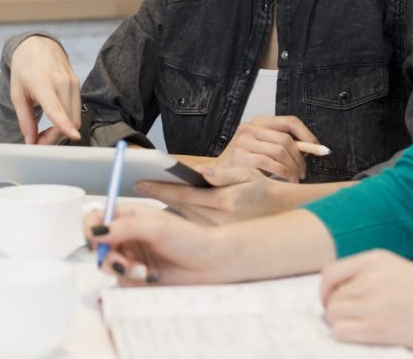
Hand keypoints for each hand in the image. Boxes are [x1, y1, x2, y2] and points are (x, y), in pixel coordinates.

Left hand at [10, 36, 80, 144]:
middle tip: (39, 142)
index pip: (56, 108)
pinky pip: (76, 109)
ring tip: (45, 131)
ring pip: (75, 117)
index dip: (64, 125)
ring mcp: (73, 82)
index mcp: (43, 83)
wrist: (38, 46)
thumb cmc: (25, 68)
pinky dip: (67, 121)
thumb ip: (25, 120)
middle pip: (69, 120)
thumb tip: (31, 142)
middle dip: (55, 137)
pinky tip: (54, 120)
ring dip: (62, 131)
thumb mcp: (17, 94)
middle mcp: (62, 82)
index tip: (73, 136)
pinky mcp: (78, 83)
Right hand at [84, 204, 224, 285]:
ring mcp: (131, 255)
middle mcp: (127, 234)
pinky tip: (151, 277)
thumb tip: (96, 230)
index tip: (93, 241)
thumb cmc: (189, 239)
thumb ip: (124, 227)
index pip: (97, 218)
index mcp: (129, 216)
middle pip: (98, 245)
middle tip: (123, 263)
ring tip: (143, 271)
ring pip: (108, 265)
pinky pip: (121, 281)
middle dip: (108, 256)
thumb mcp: (155, 227)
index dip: (90, 229)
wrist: (210, 264)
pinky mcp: (136, 275)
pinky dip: (132, 280)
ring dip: (123, 269)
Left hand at [135, 165, 282, 224]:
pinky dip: (174, 216)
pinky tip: (161, 207)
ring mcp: (214, 232)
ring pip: (181, 217)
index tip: (141, 181)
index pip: (184, 194)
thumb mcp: (247, 174)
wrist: (276, 213)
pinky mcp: (213, 239)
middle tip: (135, 184)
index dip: (160, 187)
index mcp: (224, 202)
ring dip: (162, 206)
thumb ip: (224, 174)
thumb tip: (202, 172)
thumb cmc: (259, 189)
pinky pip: (188, 225)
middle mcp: (217, 221)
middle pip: (177, 206)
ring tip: (145, 192)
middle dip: (156, 194)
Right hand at [215, 115, 321, 181]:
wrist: (219, 175)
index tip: (317, 148)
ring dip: (293, 168)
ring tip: (295, 178)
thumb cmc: (246, 163)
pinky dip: (283, 173)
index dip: (307, 134)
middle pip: (286, 139)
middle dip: (300, 158)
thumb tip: (312, 149)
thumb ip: (285, 145)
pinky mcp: (239, 155)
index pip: (289, 121)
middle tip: (303, 172)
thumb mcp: (265, 148)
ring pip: (280, 151)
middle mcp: (250, 127)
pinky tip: (287, 180)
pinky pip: (269, 163)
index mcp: (259, 121)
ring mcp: (243, 140)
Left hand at [321, 249, 412, 349]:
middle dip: (334, 308)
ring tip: (355, 326)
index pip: (330, 272)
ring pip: (333, 313)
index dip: (326, 290)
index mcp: (374, 259)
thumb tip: (338, 289)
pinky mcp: (379, 329)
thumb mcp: (396, 267)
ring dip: (339, 322)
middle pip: (331, 296)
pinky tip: (358, 335)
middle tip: (347, 318)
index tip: (330, 300)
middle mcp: (370, 278)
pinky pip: (341, 331)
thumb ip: (367, 273)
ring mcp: (373, 303)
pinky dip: (343, 335)